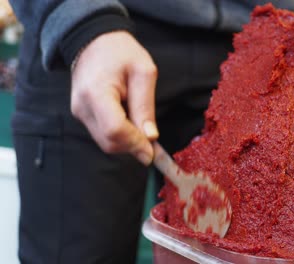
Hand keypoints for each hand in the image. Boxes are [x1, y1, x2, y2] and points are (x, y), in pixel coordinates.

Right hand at [71, 31, 158, 164]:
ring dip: (127, 143)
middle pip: (109, 141)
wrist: (94, 41)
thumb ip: (145, 106)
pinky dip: (120, 136)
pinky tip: (131, 124)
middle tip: (153, 143)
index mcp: (96, 93)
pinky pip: (102, 134)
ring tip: (142, 127)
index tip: (152, 152)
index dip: (135, 144)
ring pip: (105, 142)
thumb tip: (150, 137)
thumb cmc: (121, 52)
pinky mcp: (82, 115)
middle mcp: (82, 107)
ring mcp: (79, 113)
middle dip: (133, 146)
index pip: (115, 130)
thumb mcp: (143, 72)